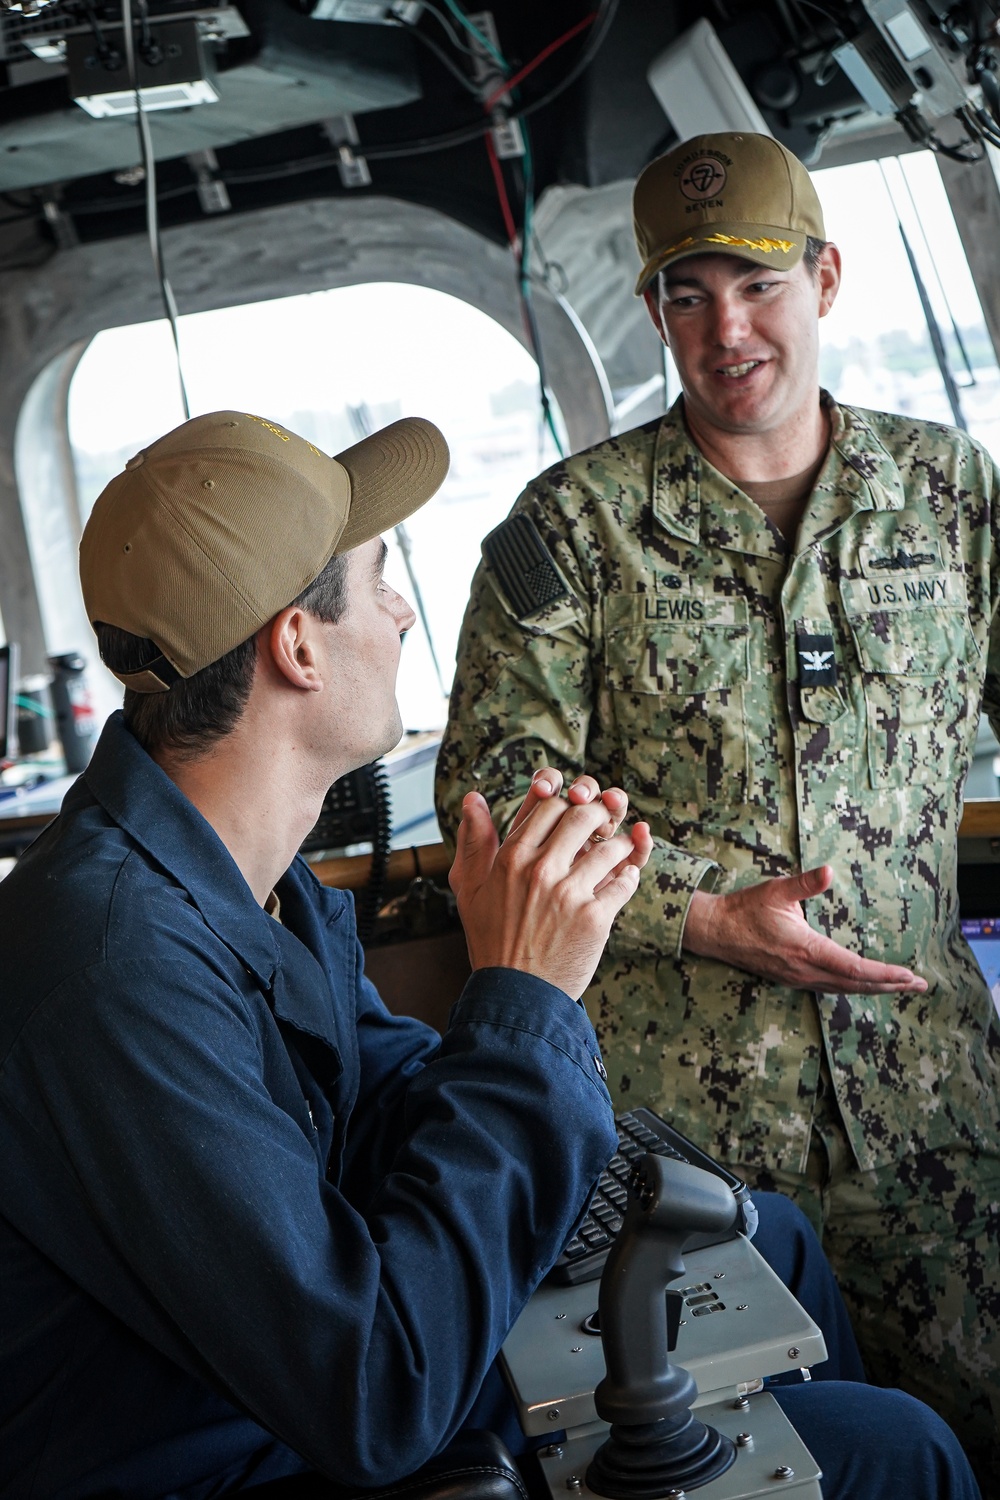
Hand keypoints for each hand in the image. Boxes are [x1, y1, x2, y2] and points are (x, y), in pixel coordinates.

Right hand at [449, 769, 652, 998]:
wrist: (515, 993)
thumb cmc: (491, 940)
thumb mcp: (470, 888)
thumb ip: (473, 840)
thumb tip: (473, 798)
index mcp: (511, 857)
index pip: (549, 806)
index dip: (568, 804)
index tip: (575, 813)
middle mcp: (540, 869)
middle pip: (583, 817)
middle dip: (600, 815)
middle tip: (606, 822)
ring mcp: (569, 893)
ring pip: (610, 847)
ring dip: (621, 845)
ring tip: (622, 848)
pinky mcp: (594, 918)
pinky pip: (623, 883)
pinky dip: (629, 877)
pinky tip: (626, 877)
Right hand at [682, 865, 926, 994]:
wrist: (715, 932)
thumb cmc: (745, 909)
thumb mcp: (776, 890)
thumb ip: (805, 883)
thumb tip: (828, 871)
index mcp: (806, 950)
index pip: (855, 968)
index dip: (884, 974)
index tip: (908, 975)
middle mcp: (805, 970)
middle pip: (856, 984)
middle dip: (891, 986)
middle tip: (920, 985)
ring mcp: (798, 978)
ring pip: (845, 989)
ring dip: (875, 988)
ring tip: (900, 987)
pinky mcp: (792, 979)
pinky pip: (831, 988)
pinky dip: (854, 987)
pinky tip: (864, 984)